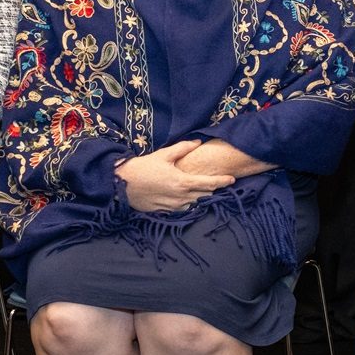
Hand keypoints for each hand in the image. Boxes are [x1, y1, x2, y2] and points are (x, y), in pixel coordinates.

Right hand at [116, 141, 234, 213]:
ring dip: (201, 197)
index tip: (232, 179)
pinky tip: (188, 197)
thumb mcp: (163, 155)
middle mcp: (181, 197)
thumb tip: (198, 142)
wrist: (121, 184)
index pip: (209, 184)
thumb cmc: (142, 167)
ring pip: (195, 203)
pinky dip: (189, 203)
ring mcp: (173, 207)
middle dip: (213, 189)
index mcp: (182, 182)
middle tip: (219, 182)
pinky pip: (183, 209)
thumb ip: (182, 148)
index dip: (223, 182)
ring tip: (204, 189)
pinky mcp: (165, 212)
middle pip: (205, 195)